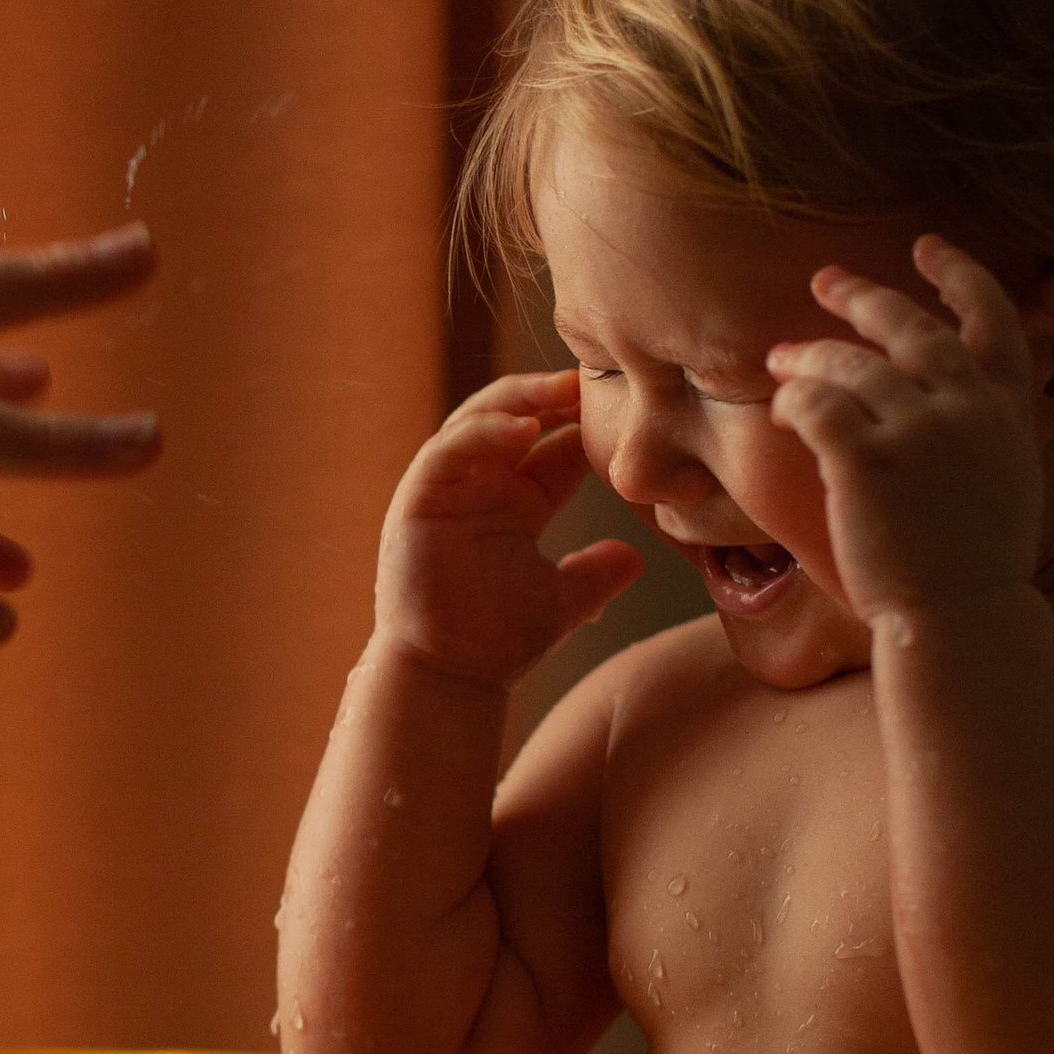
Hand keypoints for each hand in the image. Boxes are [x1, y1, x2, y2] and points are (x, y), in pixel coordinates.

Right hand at [375, 368, 641, 685]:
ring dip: (520, 400)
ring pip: (480, 420)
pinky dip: (483, 432)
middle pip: (519, 418)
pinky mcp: (418, 498)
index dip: (588, 423)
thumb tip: (635, 556)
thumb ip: (597, 573)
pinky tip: (523, 427)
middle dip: (555, 396)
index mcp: (517, 503)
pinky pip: (447, 449)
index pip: (556, 445)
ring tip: (562, 388)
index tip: (632, 406)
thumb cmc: (497, 642)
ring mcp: (447, 489)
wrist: (452, 675)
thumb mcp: (565, 599)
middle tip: (598, 378)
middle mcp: (481, 488)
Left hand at [765, 238, 1044, 622]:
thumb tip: (954, 400)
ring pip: (852, 364)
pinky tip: (779, 411)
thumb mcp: (1006, 481)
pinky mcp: (868, 461)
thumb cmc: (972, 566)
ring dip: (809, 354)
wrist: (960, 617)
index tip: (927, 247)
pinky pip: (818, 404)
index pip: (994, 319)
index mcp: (1008, 412)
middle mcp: (969, 409)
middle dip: (863, 297)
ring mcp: (921, 432)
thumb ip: (985, 430)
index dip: (959, 275)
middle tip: (824, 281)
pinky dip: (794, 400)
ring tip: (778, 359)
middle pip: (911, 327)